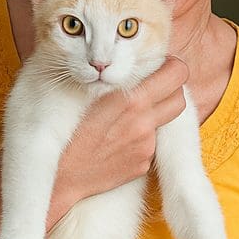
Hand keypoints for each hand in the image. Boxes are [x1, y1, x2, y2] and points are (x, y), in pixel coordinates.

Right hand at [51, 56, 189, 214]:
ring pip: (165, 121)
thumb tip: (134, 63)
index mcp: (131, 99)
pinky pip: (151, 143)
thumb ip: (115, 78)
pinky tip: (117, 138)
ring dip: (156, 113)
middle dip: (171, 90)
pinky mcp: (142, 164)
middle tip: (153, 86)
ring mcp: (146, 146)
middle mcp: (144, 123)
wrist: (58, 175)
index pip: (177, 74)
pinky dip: (140, 137)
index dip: (172, 67)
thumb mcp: (86, 92)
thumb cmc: (64, 127)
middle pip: (180, 98)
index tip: (160, 66)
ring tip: (130, 113)